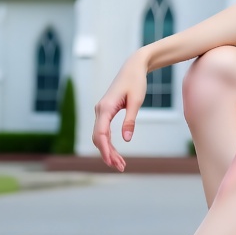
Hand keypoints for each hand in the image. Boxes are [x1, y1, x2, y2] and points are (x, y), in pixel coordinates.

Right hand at [92, 52, 148, 170]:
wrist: (133, 67)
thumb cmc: (136, 82)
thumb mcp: (136, 101)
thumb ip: (130, 120)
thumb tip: (126, 139)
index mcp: (106, 107)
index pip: (101, 133)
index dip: (105, 150)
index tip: (113, 162)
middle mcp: (100, 110)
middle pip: (98, 138)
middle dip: (107, 154)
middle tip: (120, 167)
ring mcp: (101, 111)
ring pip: (100, 136)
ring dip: (108, 150)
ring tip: (120, 164)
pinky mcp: (105, 112)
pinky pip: (104, 131)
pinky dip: (109, 143)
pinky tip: (116, 152)